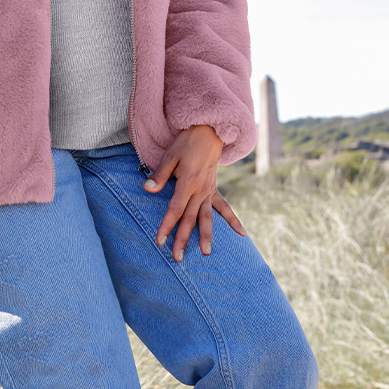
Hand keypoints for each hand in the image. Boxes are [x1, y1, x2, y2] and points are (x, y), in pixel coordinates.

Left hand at [142, 125, 245, 260]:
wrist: (208, 131)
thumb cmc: (186, 142)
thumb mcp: (170, 156)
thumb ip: (160, 175)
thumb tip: (147, 189)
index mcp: (187, 183)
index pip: (175, 210)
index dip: (167, 226)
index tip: (160, 240)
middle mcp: (200, 191)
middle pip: (190, 219)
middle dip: (183, 239)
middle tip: (178, 257)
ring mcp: (209, 191)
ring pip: (207, 217)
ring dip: (207, 235)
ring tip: (207, 253)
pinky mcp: (214, 189)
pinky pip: (224, 207)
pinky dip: (233, 220)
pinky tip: (242, 234)